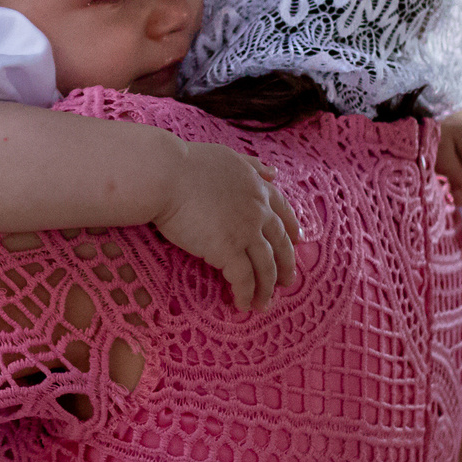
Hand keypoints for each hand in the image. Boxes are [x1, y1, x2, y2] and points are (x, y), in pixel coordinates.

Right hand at [154, 140, 302, 313]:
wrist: (165, 174)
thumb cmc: (185, 164)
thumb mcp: (227, 157)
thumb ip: (251, 165)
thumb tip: (273, 172)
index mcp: (257, 187)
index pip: (283, 211)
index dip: (291, 229)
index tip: (297, 240)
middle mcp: (258, 210)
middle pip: (280, 244)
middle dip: (286, 265)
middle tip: (287, 282)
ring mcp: (245, 231)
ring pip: (266, 266)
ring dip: (267, 288)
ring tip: (264, 304)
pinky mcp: (228, 250)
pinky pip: (244, 279)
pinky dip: (247, 294)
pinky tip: (244, 304)